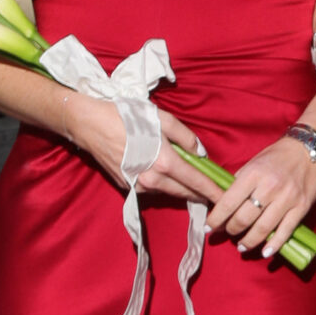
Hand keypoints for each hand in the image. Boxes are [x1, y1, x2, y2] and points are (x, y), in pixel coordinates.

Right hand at [64, 95, 221, 203]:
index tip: (227, 198)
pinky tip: (167, 176)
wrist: (89, 123)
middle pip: (184, 193)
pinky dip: (163, 185)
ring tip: (196, 184)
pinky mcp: (127, 187)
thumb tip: (200, 154)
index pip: (196, 182)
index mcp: (164, 162)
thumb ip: (186, 137)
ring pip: (168, 192)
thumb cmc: (126, 116)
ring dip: (183, 190)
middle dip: (201, 194)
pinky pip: (152, 189)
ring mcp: (138, 186)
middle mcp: (152, 180)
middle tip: (216, 193)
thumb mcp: (162, 118)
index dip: (214, 191)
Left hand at [206, 134, 315, 258]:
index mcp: (253, 174)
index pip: (228, 202)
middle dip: (232, 229)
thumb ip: (239, 181)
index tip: (209, 228)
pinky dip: (274, 244)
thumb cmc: (277, 156)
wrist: (308, 150)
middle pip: (244, 218)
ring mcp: (287, 199)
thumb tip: (223, 201)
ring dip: (249, 241)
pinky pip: (285, 231)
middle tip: (228, 233)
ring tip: (242, 246)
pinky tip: (265, 252)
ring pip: (263, 228)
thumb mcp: (253, 162)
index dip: (216, 218)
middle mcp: (269, 187)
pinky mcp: (301, 207)